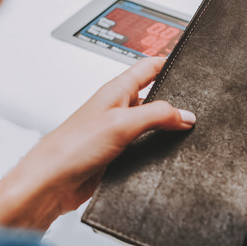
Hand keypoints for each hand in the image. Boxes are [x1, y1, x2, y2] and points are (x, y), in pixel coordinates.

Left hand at [0, 57, 194, 229]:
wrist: (51, 184)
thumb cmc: (70, 148)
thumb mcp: (121, 123)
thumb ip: (157, 115)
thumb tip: (186, 115)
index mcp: (116, 91)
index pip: (148, 67)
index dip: (168, 61)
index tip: (189, 62)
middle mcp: (118, 109)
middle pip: (155, 97)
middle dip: (175, 101)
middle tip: (195, 106)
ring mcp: (119, 133)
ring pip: (153, 126)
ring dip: (166, 130)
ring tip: (183, 133)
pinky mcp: (119, 156)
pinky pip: (146, 149)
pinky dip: (157, 151)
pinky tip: (165, 156)